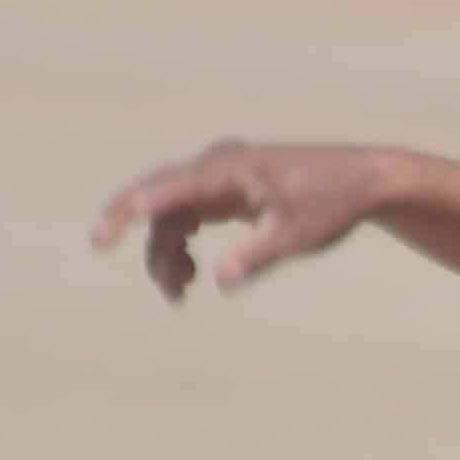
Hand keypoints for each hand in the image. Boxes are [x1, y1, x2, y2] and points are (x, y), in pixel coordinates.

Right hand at [90, 139, 397, 301]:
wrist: (362, 181)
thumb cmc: (331, 203)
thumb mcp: (297, 236)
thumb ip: (258, 255)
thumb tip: (222, 280)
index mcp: (230, 168)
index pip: (172, 185)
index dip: (137, 205)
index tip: (110, 226)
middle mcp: (218, 166)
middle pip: (157, 191)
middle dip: (126, 218)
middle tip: (97, 244)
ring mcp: (219, 177)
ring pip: (171, 212)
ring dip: (165, 249)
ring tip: (179, 292)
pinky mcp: (226, 192)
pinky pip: (187, 215)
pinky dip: (180, 243)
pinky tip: (189, 275)